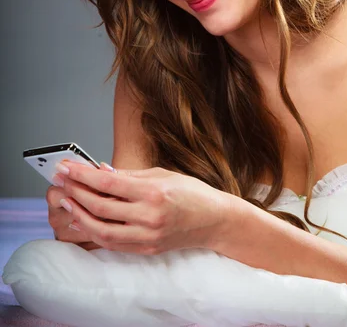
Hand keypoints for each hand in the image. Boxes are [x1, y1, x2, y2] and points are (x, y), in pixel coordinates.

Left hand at [52, 161, 229, 254]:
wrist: (214, 220)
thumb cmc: (191, 192)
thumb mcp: (162, 174)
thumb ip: (129, 174)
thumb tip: (100, 171)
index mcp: (154, 192)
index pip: (108, 184)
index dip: (83, 175)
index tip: (66, 167)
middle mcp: (149, 216)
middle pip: (101, 207)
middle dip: (76, 192)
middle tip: (61, 181)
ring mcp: (147, 235)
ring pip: (102, 230)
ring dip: (80, 215)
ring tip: (67, 201)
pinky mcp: (146, 248)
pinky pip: (113, 243)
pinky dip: (94, 232)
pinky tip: (83, 221)